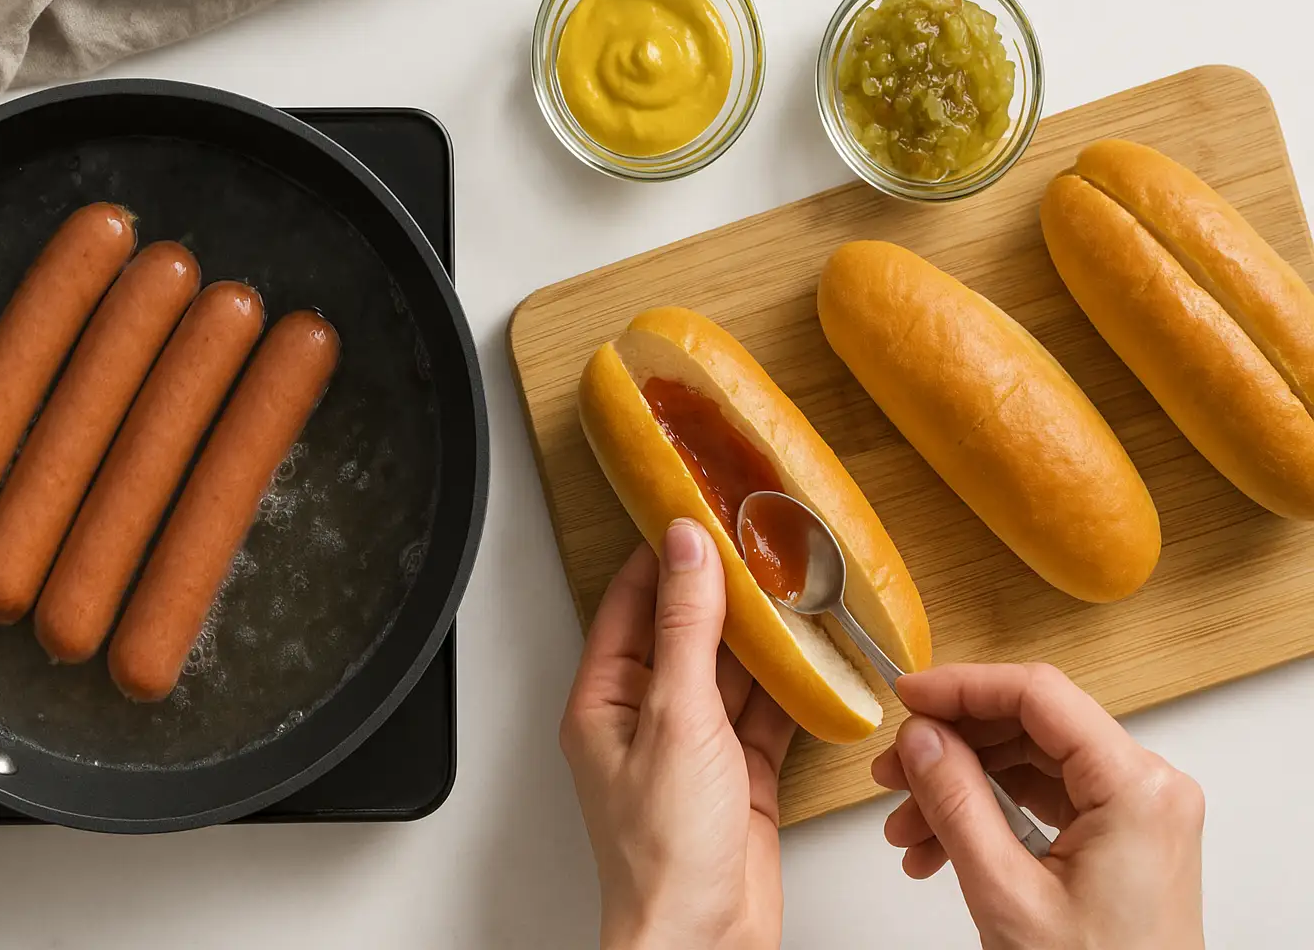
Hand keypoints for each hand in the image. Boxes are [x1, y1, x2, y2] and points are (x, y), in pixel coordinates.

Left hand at [560, 519, 795, 949]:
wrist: (703, 940)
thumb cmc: (664, 855)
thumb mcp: (677, 719)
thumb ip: (686, 629)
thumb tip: (688, 551)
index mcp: (605, 701)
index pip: (630, 605)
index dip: (662, 556)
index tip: (696, 511)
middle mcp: (645, 719)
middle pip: (683, 633)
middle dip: (721, 590)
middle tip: (759, 542)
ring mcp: (693, 747)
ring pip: (729, 671)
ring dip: (760, 635)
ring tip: (793, 586)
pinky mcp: (737, 774)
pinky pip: (763, 713)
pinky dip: (789, 686)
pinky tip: (812, 658)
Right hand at [872, 663, 1205, 949]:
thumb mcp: (1007, 893)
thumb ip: (957, 803)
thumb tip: (921, 738)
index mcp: (1137, 788)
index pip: (1038, 695)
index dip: (962, 686)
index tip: (907, 695)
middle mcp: (1147, 789)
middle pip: (1028, 728)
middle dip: (951, 749)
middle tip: (892, 771)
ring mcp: (1136, 814)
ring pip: (1027, 766)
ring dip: (960, 790)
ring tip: (906, 828)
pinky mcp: (1121, 840)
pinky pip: (1042, 803)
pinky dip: (987, 818)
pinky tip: (938, 848)